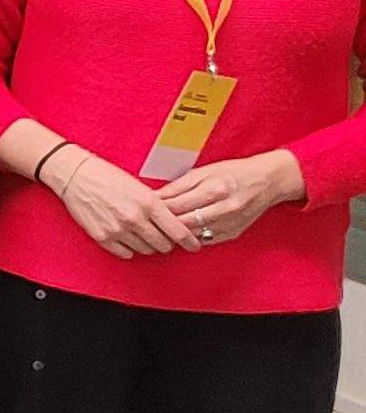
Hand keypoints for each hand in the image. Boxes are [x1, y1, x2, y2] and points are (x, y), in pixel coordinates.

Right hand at [39, 145, 198, 260]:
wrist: (76, 176)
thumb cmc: (108, 177)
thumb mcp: (140, 187)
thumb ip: (158, 207)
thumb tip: (173, 225)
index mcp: (148, 203)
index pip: (178, 231)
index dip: (190, 241)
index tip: (194, 245)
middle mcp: (135, 219)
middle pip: (164, 245)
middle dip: (167, 243)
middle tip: (164, 236)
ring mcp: (117, 230)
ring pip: (146, 250)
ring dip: (148, 245)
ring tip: (143, 234)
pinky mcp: (102, 237)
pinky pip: (126, 253)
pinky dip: (130, 248)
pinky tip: (128, 238)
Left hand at [156, 148, 305, 248]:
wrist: (268, 181)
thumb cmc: (233, 172)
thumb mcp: (204, 171)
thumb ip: (179, 186)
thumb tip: (154, 197)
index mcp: (215, 189)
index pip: (177, 205)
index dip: (157, 209)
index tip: (144, 209)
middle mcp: (224, 208)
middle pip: (184, 222)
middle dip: (163, 223)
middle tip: (148, 222)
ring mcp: (231, 223)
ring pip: (193, 234)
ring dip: (175, 233)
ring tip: (161, 229)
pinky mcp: (234, 233)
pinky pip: (206, 240)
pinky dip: (191, 237)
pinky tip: (181, 233)